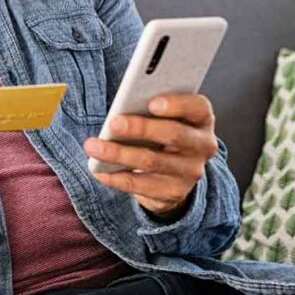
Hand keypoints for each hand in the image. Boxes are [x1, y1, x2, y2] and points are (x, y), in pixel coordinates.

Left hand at [84, 94, 218, 218]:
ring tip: (93, 146)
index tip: (151, 103)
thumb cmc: (160, 133)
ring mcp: (190, 171)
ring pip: (153, 161)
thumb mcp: (162, 117)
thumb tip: (122, 108)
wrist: (173, 172)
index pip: (198, 107)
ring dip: (119, 153)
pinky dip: (117, 178)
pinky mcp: (174, 192)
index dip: (177, 104)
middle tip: (113, 123)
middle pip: (174, 134)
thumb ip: (148, 108)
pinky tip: (99, 171)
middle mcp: (202, 145)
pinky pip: (141, 185)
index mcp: (200, 119)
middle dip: (141, 128)